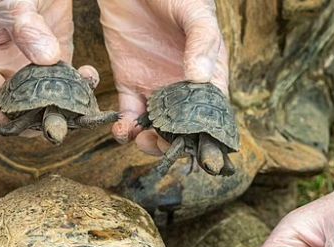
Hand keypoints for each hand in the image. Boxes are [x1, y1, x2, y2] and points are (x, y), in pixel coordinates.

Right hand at [0, 0, 96, 124]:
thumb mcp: (14, 3)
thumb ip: (27, 28)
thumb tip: (47, 58)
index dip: (10, 118)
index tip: (33, 121)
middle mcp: (8, 71)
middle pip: (23, 110)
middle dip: (44, 118)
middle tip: (66, 117)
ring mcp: (33, 68)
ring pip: (49, 101)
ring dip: (68, 106)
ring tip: (83, 101)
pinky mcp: (57, 60)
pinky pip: (69, 83)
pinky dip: (81, 86)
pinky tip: (89, 76)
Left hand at [98, 0, 228, 153]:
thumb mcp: (196, 14)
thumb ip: (201, 43)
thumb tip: (201, 78)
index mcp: (209, 75)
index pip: (212, 113)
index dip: (206, 134)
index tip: (195, 145)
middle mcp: (184, 86)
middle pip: (184, 128)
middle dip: (175, 143)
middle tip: (162, 144)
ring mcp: (157, 86)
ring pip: (157, 126)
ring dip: (149, 140)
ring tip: (141, 138)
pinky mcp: (130, 80)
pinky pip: (128, 113)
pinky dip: (124, 128)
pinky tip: (122, 130)